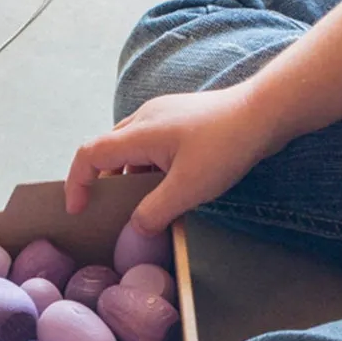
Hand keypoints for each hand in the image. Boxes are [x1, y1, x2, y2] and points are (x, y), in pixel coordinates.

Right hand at [64, 84, 278, 234]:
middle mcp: (144, 119)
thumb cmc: (226, 146)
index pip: (90, 155)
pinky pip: (151, 145)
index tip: (77, 210)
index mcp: (138, 133)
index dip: (77, 183)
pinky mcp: (180, 120)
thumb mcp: (188, 188)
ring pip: (130, 149)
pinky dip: (147, 168)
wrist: (264, 112)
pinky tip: (166, 187)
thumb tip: (136, 228)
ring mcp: (163, 116)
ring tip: (137, 205)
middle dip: (101, 183)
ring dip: (127, 177)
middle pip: (107, 151)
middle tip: (106, 212)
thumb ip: (156, 211)